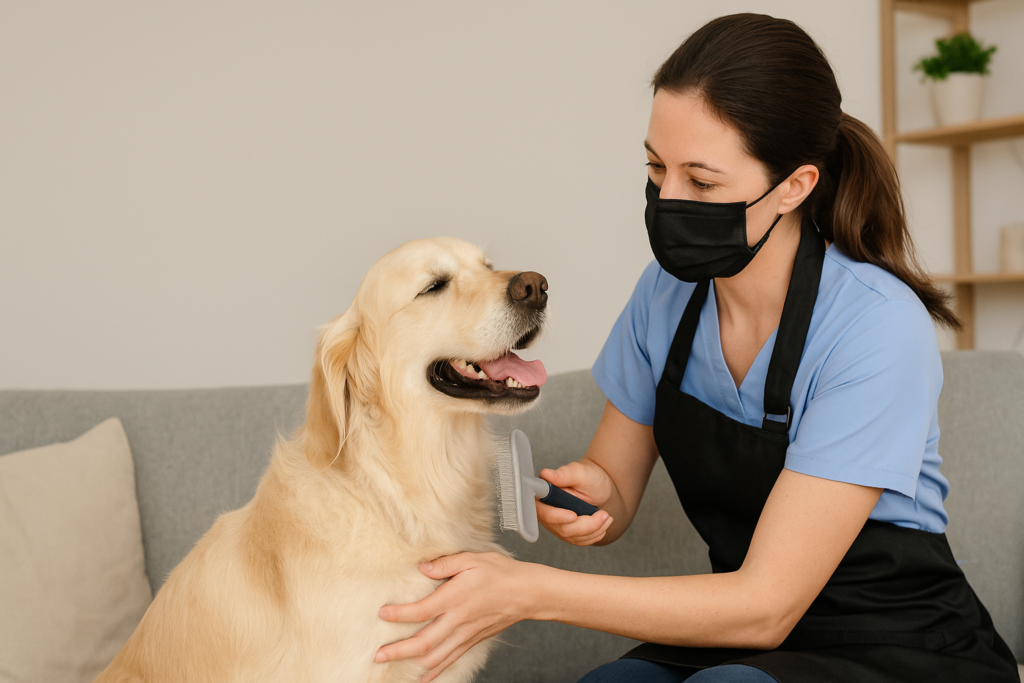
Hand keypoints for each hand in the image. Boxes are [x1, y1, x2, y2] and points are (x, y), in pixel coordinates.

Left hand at [375, 552, 534, 682]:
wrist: (527, 593)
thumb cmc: (501, 573)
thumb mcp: (473, 558)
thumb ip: (445, 564)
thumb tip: (422, 567)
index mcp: (456, 598)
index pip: (422, 611)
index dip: (400, 614)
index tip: (383, 613)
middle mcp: (458, 621)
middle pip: (424, 642)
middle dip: (399, 651)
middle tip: (378, 655)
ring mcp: (465, 635)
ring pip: (435, 657)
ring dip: (411, 665)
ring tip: (390, 667)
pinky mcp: (472, 641)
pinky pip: (450, 660)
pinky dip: (434, 671)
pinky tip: (421, 677)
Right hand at [537, 459, 614, 545]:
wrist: (598, 487)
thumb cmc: (588, 476)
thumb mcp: (579, 472)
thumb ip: (563, 474)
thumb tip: (546, 474)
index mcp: (544, 495)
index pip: (542, 511)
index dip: (555, 516)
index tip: (573, 516)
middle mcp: (546, 512)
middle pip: (561, 528)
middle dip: (586, 524)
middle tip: (603, 514)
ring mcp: (555, 525)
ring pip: (572, 537)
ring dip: (594, 529)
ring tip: (606, 516)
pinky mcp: (566, 533)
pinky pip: (579, 541)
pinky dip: (594, 535)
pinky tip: (602, 524)